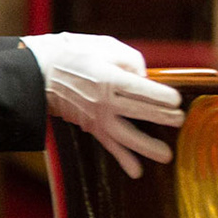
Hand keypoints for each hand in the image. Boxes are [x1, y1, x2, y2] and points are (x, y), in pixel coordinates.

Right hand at [22, 33, 184, 177]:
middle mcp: (104, 101)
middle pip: (139, 112)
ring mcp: (97, 117)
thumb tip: (147, 77)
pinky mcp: (91, 126)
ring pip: (126, 135)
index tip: (177, 100)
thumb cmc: (74, 53)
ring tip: (166, 155)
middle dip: (163, 118)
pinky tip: (137, 172)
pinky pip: (109, 145)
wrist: (37, 72)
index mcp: (109, 78)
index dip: (162, 96)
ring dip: (147, 147)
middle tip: (180, 121)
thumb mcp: (105, 46)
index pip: (142, 90)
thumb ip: (131, 60)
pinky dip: (122, 159)